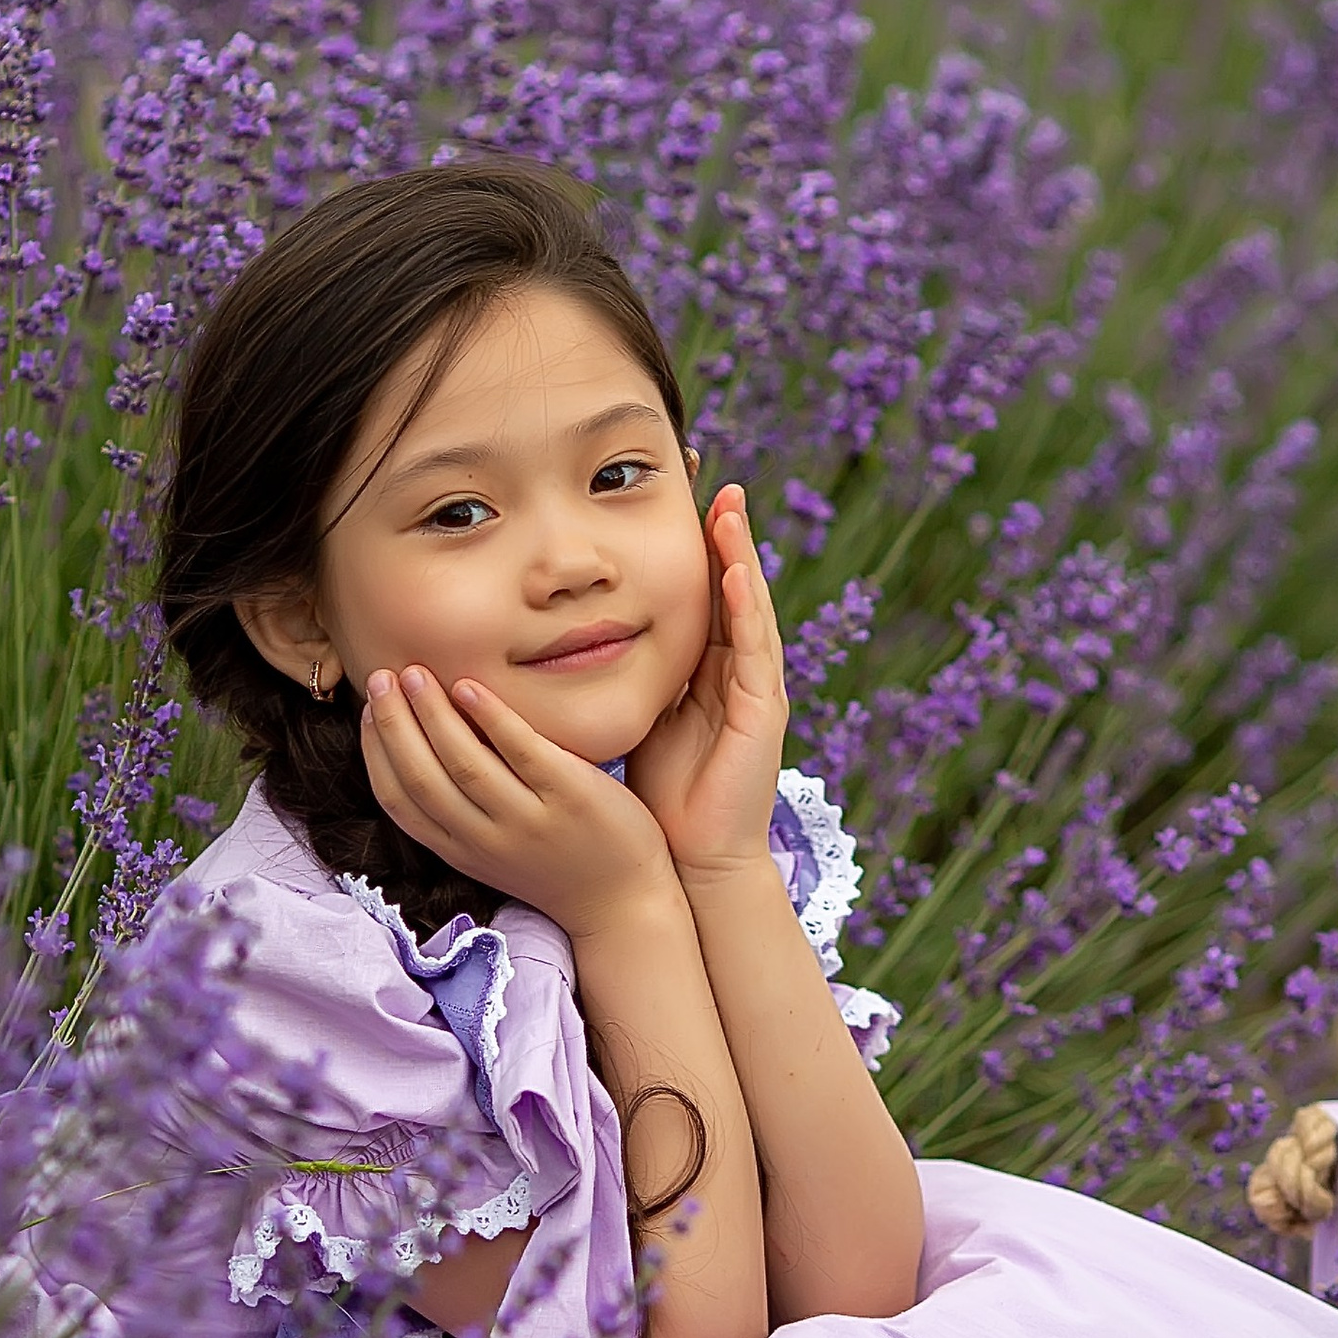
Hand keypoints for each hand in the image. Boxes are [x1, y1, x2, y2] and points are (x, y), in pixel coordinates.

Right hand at [360, 663, 677, 939]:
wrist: (623, 904)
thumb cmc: (557, 864)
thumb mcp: (493, 850)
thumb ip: (461, 811)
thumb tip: (425, 745)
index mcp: (460, 851)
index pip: (398, 801)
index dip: (375, 753)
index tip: (369, 711)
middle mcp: (486, 840)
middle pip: (422, 778)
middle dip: (394, 724)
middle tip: (382, 677)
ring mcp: (528, 821)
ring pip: (465, 764)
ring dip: (432, 714)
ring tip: (415, 673)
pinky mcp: (570, 798)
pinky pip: (522, 752)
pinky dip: (491, 717)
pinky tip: (468, 686)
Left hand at [624, 484, 787, 888]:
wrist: (693, 858)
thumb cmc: (661, 795)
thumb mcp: (638, 715)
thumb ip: (626, 675)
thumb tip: (573, 637)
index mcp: (710, 672)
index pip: (703, 595)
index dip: (695, 548)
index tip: (678, 498)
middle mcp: (739, 672)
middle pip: (732, 588)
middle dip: (725, 534)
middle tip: (713, 480)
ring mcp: (757, 688)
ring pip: (749, 607)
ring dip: (740, 554)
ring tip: (728, 505)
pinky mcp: (764, 710)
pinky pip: (755, 648)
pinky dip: (745, 606)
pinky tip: (733, 570)